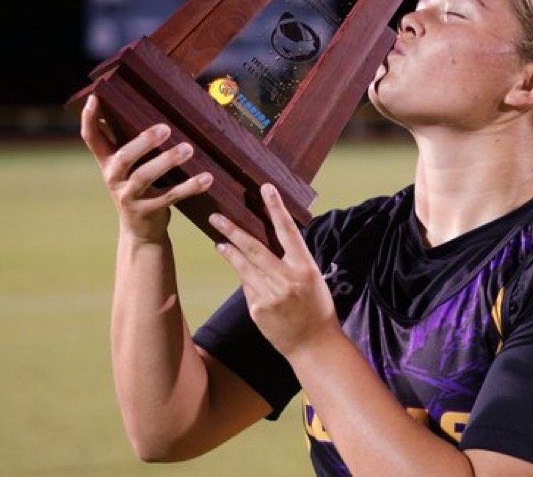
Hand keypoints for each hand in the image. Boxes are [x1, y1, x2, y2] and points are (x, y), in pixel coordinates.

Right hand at [80, 94, 212, 243]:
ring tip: (188, 149)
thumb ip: (124, 142)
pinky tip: (206, 178)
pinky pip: (171, 196)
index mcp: (107, 163)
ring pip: (146, 176)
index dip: (89, 119)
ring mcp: (129, 196)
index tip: (95, 98)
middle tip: (165, 128)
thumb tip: (126, 107)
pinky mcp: (149, 210)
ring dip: (168, 161)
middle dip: (143, 142)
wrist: (140, 231)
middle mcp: (113, 178)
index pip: (91, 138)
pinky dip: (190, 186)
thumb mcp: (125, 168)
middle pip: (123, 157)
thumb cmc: (136, 188)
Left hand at [209, 184, 338, 357]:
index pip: (288, 231)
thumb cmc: (316, 308)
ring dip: (230, 252)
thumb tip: (266, 245)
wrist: (314, 344)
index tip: (266, 188)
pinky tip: (247, 279)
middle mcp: (287, 279)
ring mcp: (271, 295)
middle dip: (233, 230)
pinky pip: (247, 287)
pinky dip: (246, 280)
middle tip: (216, 216)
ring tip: (219, 241)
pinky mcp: (258, 309)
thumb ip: (291, 262)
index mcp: (305, 267)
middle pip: (254, 248)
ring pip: (244, 267)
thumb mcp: (312, 279)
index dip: (276, 208)